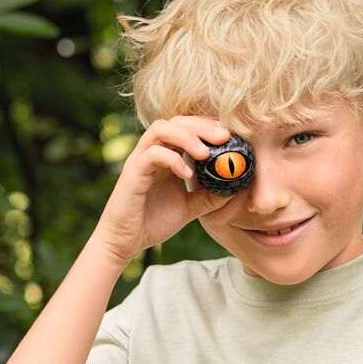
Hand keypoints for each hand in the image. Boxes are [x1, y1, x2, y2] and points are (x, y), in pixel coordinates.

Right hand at [92, 115, 233, 265]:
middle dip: (202, 125)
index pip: (186, 127)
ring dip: (186, 136)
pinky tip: (187, 174)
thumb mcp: (190, 207)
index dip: (207, 126)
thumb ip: (209, 196)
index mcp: (165, 156)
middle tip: (225, 137)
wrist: (125, 242)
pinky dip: (172, 159)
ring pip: (161, 129)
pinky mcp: (132, 173)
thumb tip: (236, 186)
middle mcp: (152, 152)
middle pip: (176, 122)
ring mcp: (140, 160)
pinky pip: (152, 154)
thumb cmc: (153, 222)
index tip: (230, 135)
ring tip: (206, 153)